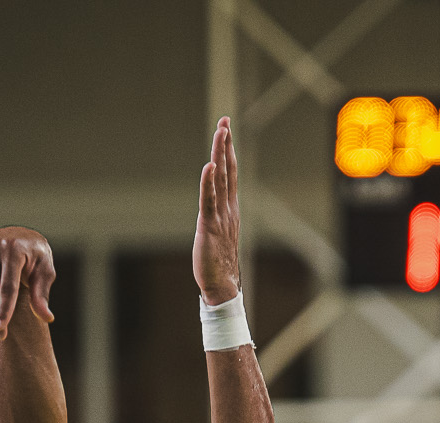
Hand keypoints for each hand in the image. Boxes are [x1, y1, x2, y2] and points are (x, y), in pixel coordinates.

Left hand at [193, 117, 241, 305]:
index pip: (230, 173)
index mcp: (230, 209)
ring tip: (221, 133)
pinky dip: (209, 183)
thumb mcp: (219, 232)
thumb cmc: (218, 262)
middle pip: (228, 170)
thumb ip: (216, 215)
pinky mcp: (209, 226)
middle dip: (225, 144)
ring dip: (220, 155)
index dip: (228, 151)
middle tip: (225, 121)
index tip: (226, 129)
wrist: (222, 286)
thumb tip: (211, 205)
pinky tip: (209, 167)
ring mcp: (220, 216)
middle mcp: (228, 208)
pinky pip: (209, 201)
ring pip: (221, 180)